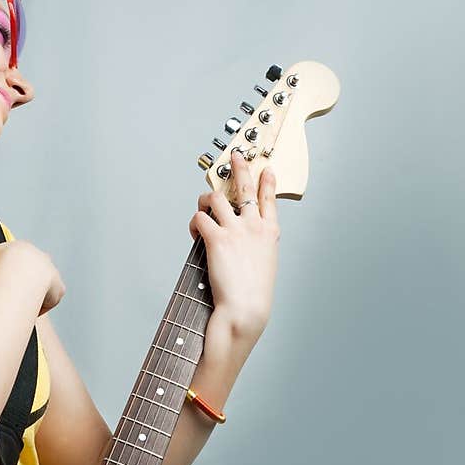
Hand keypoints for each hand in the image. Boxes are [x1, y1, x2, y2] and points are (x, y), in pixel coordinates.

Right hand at [0, 239, 65, 315]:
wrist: (15, 272)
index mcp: (24, 249)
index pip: (19, 261)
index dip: (10, 274)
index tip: (3, 284)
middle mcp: (42, 258)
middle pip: (35, 272)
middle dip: (26, 283)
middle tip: (13, 295)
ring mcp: (53, 273)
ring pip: (44, 287)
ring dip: (34, 296)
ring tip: (20, 305)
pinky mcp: (58, 289)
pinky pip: (49, 301)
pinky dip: (39, 307)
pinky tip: (28, 309)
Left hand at [188, 150, 280, 341]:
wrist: (246, 308)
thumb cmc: (254, 293)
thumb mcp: (265, 264)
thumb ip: (256, 246)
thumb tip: (243, 239)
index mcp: (270, 232)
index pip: (270, 198)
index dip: (266, 181)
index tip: (265, 169)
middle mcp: (254, 225)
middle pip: (245, 188)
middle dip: (238, 168)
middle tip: (233, 156)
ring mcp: (235, 229)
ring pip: (216, 198)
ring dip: (205, 200)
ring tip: (202, 206)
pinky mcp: (216, 237)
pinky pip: (199, 218)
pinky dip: (194, 222)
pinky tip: (194, 232)